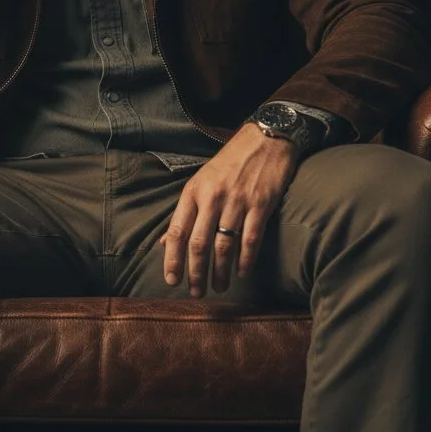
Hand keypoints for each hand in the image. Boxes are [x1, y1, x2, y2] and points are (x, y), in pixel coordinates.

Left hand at [159, 123, 298, 297]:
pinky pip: (250, 239)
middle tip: (196, 293)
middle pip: (199, 243)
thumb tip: (166, 241)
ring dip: (220, 272)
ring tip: (219, 288)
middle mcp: (213, 197)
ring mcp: (237, 201)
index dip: (173, 259)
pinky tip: (241, 273)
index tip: (171, 281)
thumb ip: (185, 212)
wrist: (265, 138)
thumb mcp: (201, 180)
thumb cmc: (230, 161)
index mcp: (194, 191)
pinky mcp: (261, 204)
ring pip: (223, 246)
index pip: (177, 231)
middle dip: (195, 273)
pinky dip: (245, 260)